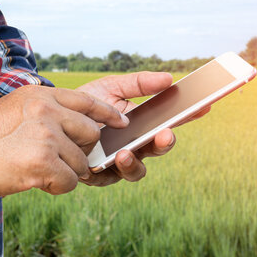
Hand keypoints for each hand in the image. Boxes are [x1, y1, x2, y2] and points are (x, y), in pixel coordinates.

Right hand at [0, 85, 127, 196]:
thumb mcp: (18, 107)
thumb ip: (48, 110)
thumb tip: (80, 124)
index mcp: (42, 95)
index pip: (87, 100)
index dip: (107, 113)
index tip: (121, 122)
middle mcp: (47, 110)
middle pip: (92, 135)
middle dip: (80, 152)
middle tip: (53, 158)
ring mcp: (46, 135)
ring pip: (82, 163)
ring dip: (64, 172)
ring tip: (35, 168)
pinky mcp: (44, 161)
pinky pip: (71, 182)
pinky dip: (56, 187)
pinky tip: (34, 180)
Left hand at [76, 71, 209, 185]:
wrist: (52, 115)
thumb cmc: (85, 102)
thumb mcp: (112, 87)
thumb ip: (139, 83)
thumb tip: (169, 78)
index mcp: (142, 125)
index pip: (170, 122)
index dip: (188, 116)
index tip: (204, 107)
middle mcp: (134, 146)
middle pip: (157, 149)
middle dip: (164, 143)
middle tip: (167, 133)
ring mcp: (118, 162)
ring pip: (137, 170)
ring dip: (135, 163)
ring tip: (127, 152)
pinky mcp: (100, 175)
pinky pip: (111, 178)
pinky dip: (114, 170)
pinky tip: (111, 159)